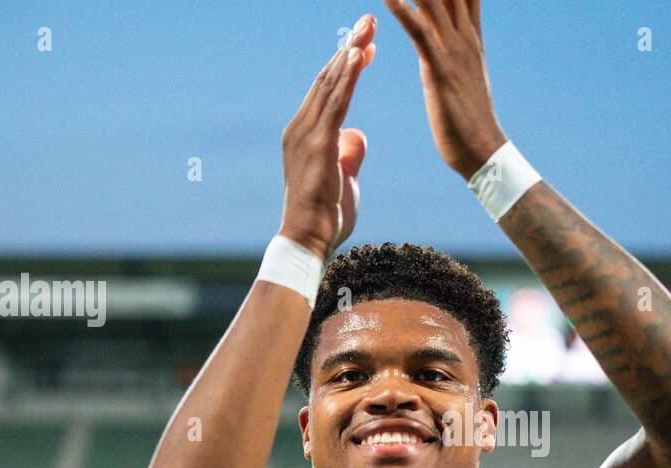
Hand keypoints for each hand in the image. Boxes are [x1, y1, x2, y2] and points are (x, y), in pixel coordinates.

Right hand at [278, 15, 377, 258]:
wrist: (308, 242)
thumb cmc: (325, 217)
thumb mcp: (344, 178)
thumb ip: (349, 153)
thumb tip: (357, 134)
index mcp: (307, 134)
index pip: (329, 91)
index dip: (347, 65)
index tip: (366, 44)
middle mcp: (301, 128)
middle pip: (328, 78)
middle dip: (350, 47)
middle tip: (368, 20)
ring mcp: (306, 135)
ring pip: (330, 84)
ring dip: (350, 52)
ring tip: (367, 27)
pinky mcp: (316, 145)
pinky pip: (334, 104)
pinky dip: (346, 78)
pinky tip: (357, 56)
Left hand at [384, 0, 506, 178]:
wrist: (482, 150)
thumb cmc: (469, 120)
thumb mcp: (465, 74)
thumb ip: (456, 47)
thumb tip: (446, 33)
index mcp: (470, 35)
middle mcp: (464, 35)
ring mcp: (453, 50)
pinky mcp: (439, 68)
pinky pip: (418, 30)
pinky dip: (402, 8)